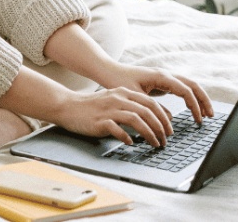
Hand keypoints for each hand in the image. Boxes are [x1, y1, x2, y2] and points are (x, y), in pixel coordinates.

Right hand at [49, 86, 174, 147]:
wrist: (67, 106)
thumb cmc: (92, 106)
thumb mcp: (113, 99)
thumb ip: (130, 105)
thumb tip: (152, 118)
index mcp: (123, 93)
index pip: (151, 103)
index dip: (164, 117)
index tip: (169, 130)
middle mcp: (118, 99)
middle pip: (147, 111)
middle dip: (160, 127)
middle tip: (165, 140)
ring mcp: (108, 110)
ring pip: (136, 120)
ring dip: (149, 134)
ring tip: (155, 144)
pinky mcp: (99, 121)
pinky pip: (117, 129)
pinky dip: (127, 137)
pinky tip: (131, 143)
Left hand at [100, 63, 214, 127]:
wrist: (108, 71)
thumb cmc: (117, 81)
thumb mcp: (134, 96)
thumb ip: (151, 107)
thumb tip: (170, 118)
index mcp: (160, 76)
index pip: (185, 90)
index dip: (194, 105)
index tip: (199, 119)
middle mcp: (165, 74)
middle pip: (192, 85)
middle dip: (203, 100)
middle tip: (211, 116)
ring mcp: (164, 77)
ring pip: (189, 85)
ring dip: (199, 98)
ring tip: (206, 114)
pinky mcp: (162, 82)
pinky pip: (181, 88)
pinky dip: (190, 98)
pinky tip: (192, 109)